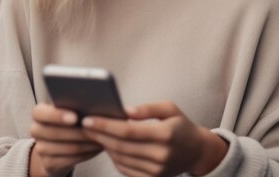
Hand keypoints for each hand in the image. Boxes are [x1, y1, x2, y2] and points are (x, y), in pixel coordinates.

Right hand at [29, 103, 102, 176]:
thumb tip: (92, 103)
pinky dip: (86, 154)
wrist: (58, 147)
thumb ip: (75, 105)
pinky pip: (70, 160)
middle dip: (78, 132)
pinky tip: (96, 148)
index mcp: (38, 113)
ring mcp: (40, 149)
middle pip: (55, 133)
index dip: (57, 116)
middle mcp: (35, 130)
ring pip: (66, 148)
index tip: (75, 118)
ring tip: (101, 138)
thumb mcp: (69, 110)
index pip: (40, 113)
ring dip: (87, 144)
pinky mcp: (48, 163)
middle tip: (97, 130)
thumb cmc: (69, 121)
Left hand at [81, 101, 227, 176]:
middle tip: (82, 125)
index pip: (128, 131)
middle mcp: (161, 155)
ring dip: (104, 146)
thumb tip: (125, 111)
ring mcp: (156, 171)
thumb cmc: (180, 125)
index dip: (106, 126)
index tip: (88, 119)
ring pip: (120, 159)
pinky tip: (107, 145)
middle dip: (99, 135)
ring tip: (92, 133)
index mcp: (166, 135)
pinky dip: (113, 157)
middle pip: (121, 146)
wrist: (196, 152)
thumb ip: (148, 108)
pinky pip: (125, 169)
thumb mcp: (170, 108)